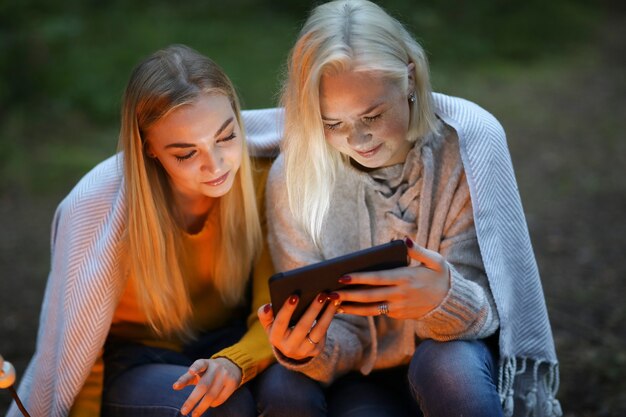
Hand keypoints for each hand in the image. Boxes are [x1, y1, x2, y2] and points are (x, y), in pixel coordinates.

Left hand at [173, 357, 241, 416]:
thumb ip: (186, 378)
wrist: (232, 365)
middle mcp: (216, 368)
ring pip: (212, 395)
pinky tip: (209, 405)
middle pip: (203, 386)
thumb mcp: (198, 371)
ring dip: (201, 407)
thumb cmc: (209, 371)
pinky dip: (213, 404)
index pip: (200, 364)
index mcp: (205, 363)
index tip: (190, 372)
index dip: (195, 367)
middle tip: (184, 411)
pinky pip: (221, 398)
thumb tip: (175, 387)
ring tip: (194, 414)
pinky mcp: (233, 383)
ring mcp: (225, 375)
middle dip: (192, 400)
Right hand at [258, 293, 339, 360]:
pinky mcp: (315, 351)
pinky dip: (329, 319)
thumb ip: (265, 315)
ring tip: (332, 299)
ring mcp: (303, 350)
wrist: (291, 349)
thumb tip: (268, 306)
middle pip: (303, 326)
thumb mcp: (269, 325)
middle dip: (313, 309)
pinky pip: (324, 333)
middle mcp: (288, 347)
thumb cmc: (280, 330)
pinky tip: (334, 307)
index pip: (280, 322)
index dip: (287, 310)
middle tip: (321, 294)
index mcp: (275, 337)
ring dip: (327, 313)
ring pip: (318, 330)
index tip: (294, 296)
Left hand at [334, 237, 449, 319]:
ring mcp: (399, 307)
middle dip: (349, 295)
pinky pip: (377, 313)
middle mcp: (400, 295)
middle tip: (330, 293)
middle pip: (370, 296)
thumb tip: (404, 240)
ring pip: (371, 309)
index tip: (343, 276)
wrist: (451, 302)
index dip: (360, 278)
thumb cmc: (441, 276)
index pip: (378, 279)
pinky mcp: (398, 315)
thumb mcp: (435, 261)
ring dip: (351, 308)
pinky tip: (347, 308)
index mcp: (406, 278)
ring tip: (334, 305)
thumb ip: (418, 251)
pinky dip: (362, 311)